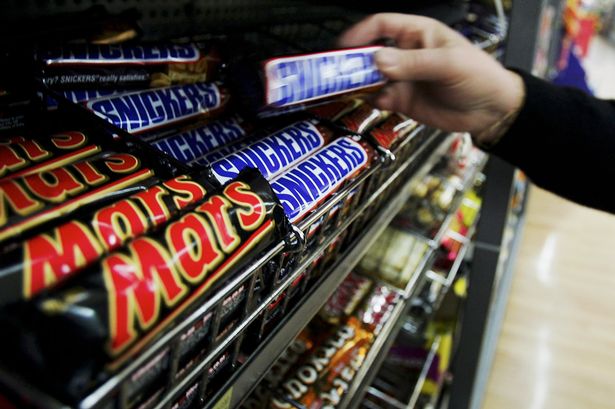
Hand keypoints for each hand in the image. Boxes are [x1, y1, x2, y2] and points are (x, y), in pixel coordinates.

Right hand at [339, 13, 524, 143]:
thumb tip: (378, 60)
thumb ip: (413, 63)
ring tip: (352, 89)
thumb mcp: (448, 64)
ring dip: (360, 84)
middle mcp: (405, 55)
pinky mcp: (403, 101)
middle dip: (355, 61)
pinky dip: (373, 101)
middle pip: (370, 53)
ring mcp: (402, 78)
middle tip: (341, 72)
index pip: (382, 25)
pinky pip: (379, 98)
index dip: (361, 32)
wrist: (492, 111)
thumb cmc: (479, 76)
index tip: (345, 45)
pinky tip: (377, 102)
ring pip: (371, 78)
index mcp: (417, 34)